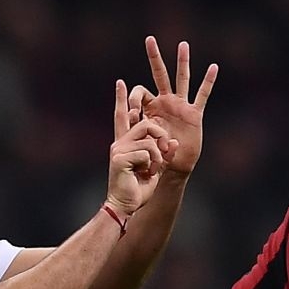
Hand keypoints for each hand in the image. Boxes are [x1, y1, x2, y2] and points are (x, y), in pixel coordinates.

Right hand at [106, 79, 176, 216]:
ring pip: (149, 138)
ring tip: (152, 170)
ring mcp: (118, 148)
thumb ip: (163, 152)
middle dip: (161, 136)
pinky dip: (152, 164)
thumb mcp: (155, 168)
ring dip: (158, 155)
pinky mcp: (119, 156)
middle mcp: (119, 142)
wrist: (124, 206)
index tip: (119, 83)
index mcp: (125, 143)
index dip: (121, 99)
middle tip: (163, 152)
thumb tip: (171, 140)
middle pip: (147, 124)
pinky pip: (147, 151)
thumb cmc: (138, 190)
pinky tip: (144, 174)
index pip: (123, 116)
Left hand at [128, 35, 217, 175]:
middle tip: (149, 39)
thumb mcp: (142, 139)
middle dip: (154, 57)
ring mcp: (181, 106)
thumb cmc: (155, 154)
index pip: (140, 91)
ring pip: (182, 79)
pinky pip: (202, 95)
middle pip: (160, 74)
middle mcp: (166, 101)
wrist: (173, 166)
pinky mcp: (194, 114)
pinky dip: (208, 82)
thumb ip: (137, 126)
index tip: (132, 113)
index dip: (133, 98)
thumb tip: (130, 116)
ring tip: (182, 45)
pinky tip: (213, 68)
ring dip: (182, 62)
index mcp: (150, 107)